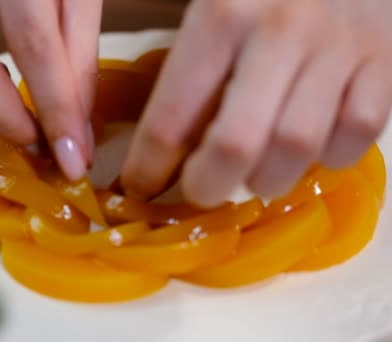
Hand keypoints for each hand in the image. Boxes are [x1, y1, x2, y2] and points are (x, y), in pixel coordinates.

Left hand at [122, 0, 391, 205]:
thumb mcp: (211, 5)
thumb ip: (185, 66)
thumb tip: (160, 148)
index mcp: (223, 12)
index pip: (172, 116)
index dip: (148, 166)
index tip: (139, 187)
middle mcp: (282, 29)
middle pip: (237, 144)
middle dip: (208, 184)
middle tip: (200, 190)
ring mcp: (339, 45)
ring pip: (298, 146)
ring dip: (268, 177)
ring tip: (253, 174)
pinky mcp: (385, 59)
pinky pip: (358, 133)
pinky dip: (330, 155)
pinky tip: (309, 147)